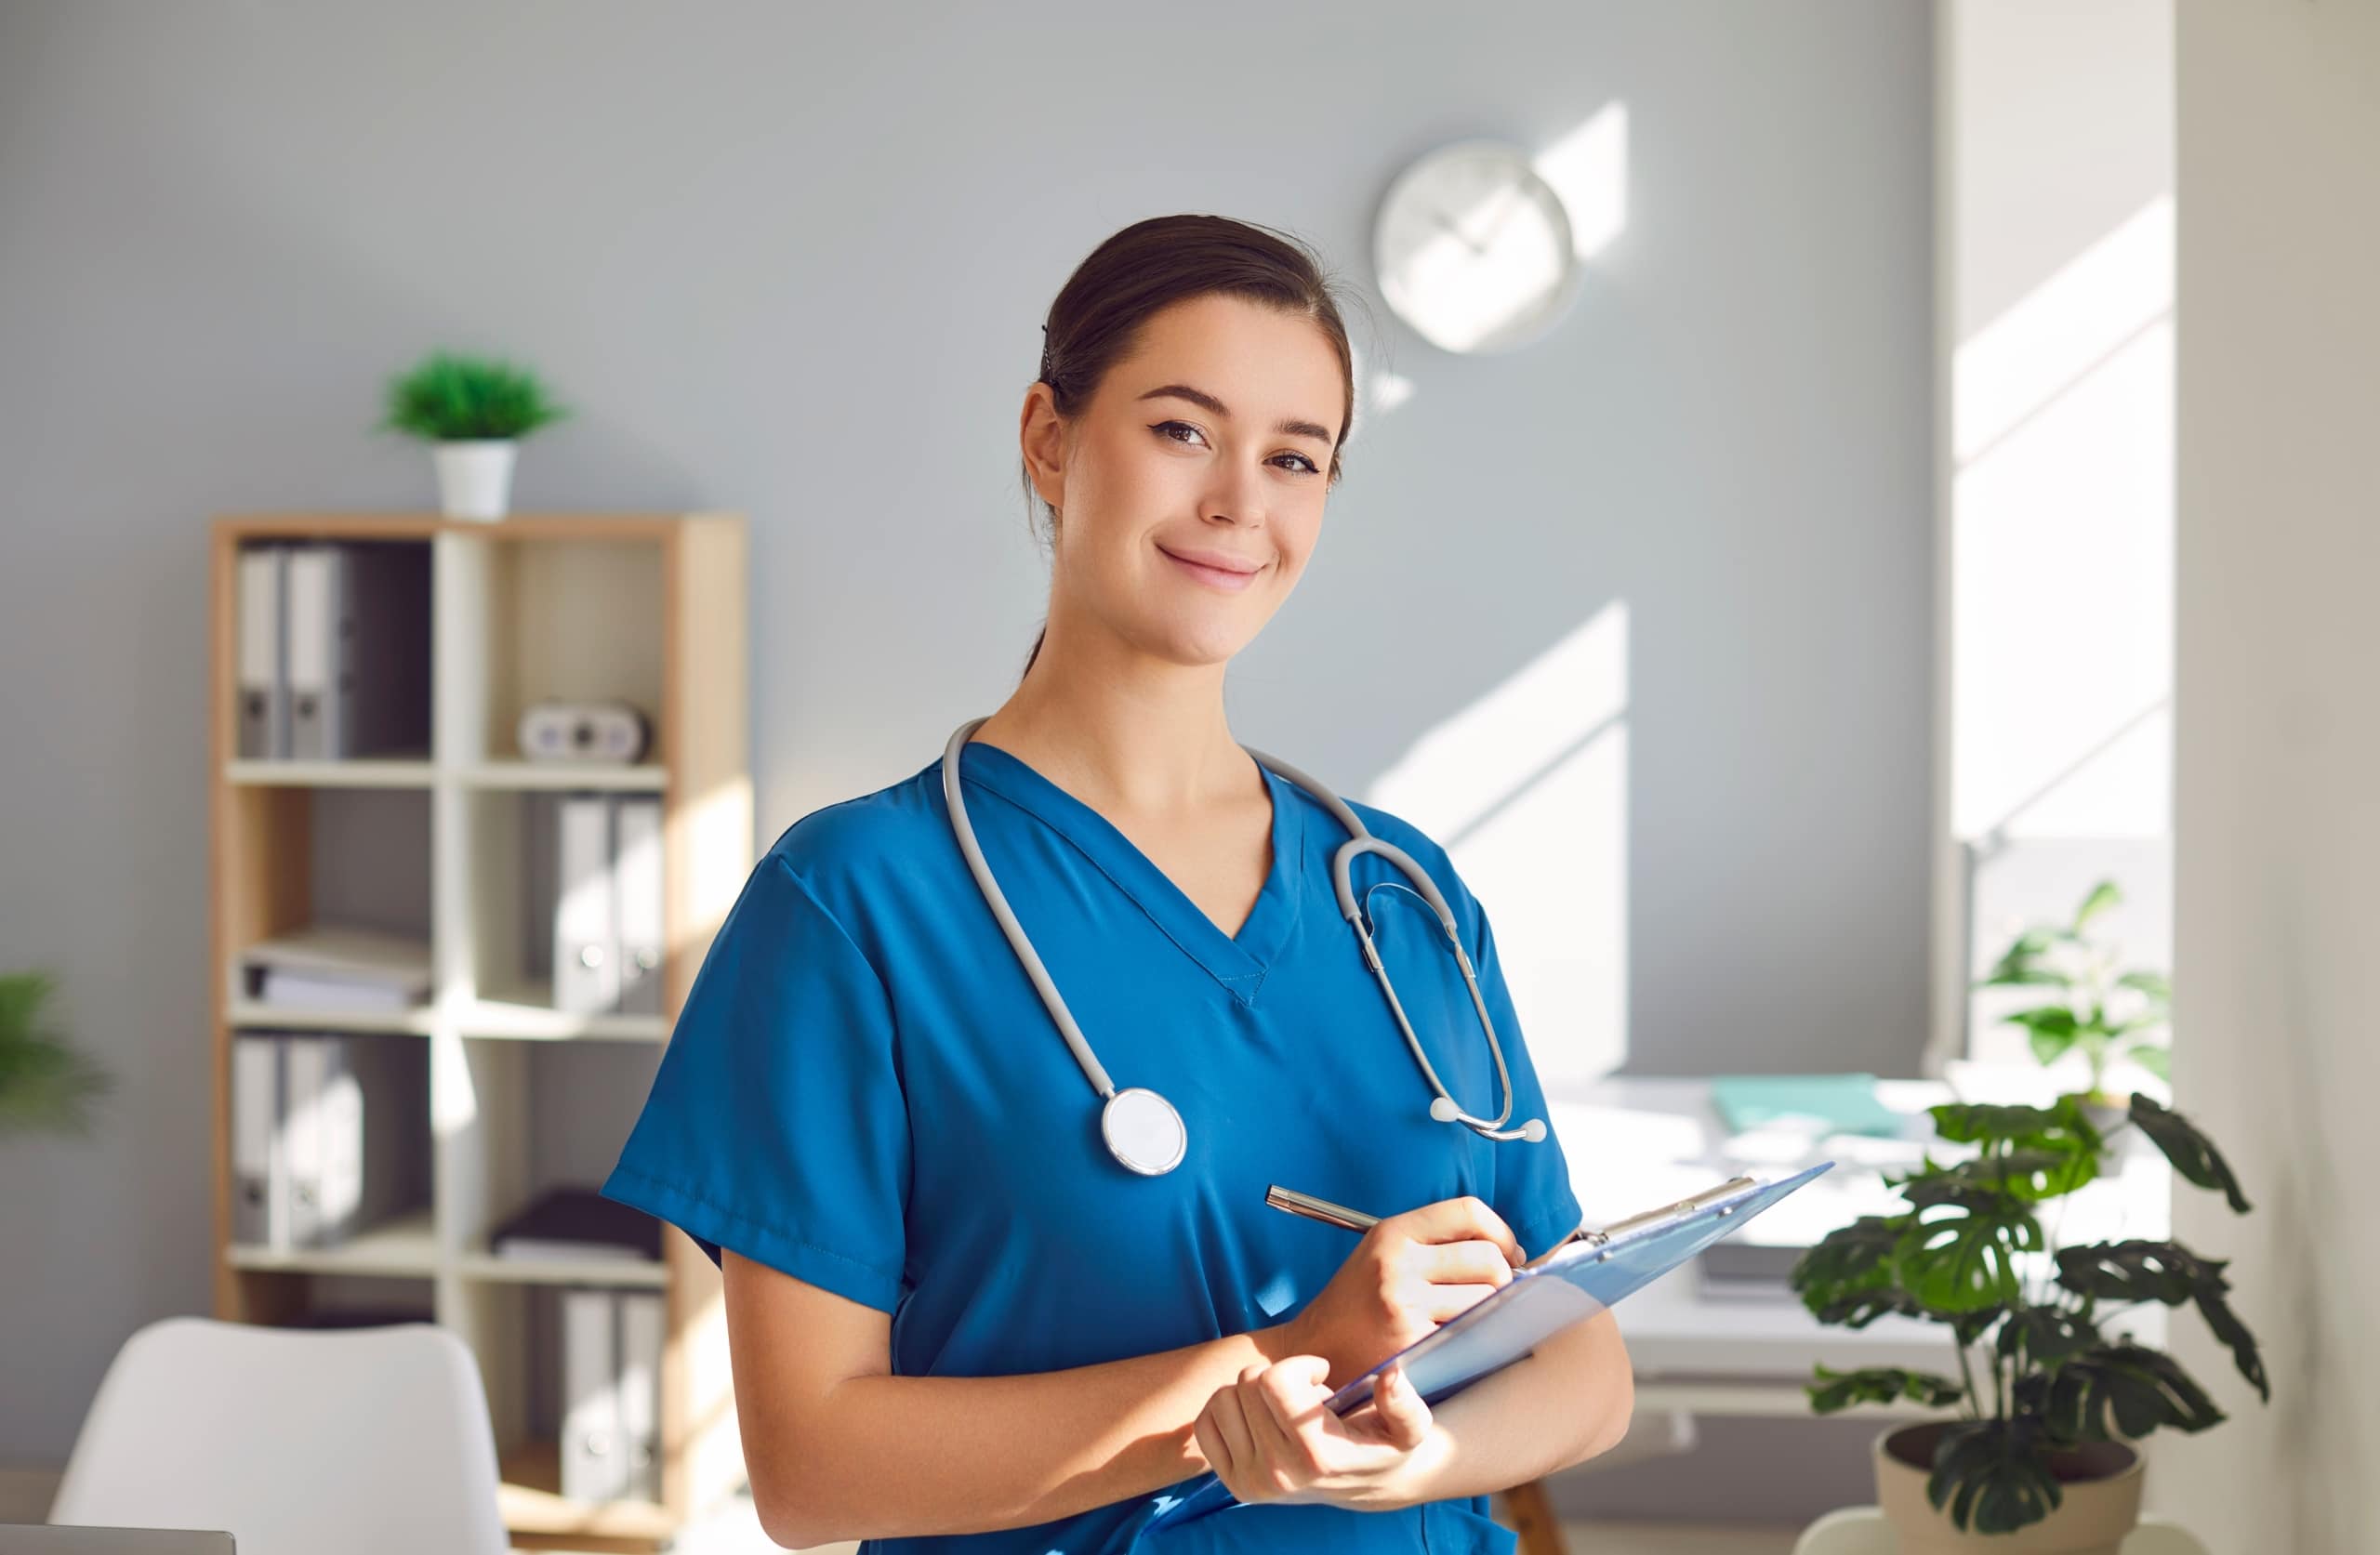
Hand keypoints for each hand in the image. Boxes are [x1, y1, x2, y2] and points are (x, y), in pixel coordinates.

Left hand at [1192, 1355, 1442, 1510]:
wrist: (1367, 1484)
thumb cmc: (1385, 1444)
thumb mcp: (1409, 1426)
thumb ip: (1404, 1402)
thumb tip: (1390, 1375)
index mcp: (1318, 1456)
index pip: (1274, 1382)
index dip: (1300, 1365)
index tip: (1320, 1374)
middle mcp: (1279, 1474)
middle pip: (1248, 1382)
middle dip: (1278, 1375)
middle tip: (1305, 1395)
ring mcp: (1251, 1483)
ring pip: (1223, 1398)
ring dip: (1253, 1393)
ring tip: (1285, 1410)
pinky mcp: (1232, 1483)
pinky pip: (1205, 1423)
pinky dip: (1228, 1410)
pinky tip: (1259, 1418)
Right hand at [1279, 1195, 1522, 1387]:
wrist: (1315, 1348)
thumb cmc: (1356, 1302)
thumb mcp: (1383, 1252)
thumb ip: (1433, 1242)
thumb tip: (1503, 1249)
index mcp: (1394, 1232)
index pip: (1469, 1211)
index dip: (1502, 1232)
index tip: (1510, 1252)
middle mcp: (1398, 1263)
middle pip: (1487, 1258)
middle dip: (1504, 1276)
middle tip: (1498, 1291)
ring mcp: (1405, 1305)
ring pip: (1485, 1299)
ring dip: (1493, 1310)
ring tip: (1478, 1316)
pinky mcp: (1411, 1344)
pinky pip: (1469, 1335)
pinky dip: (1476, 1337)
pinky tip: (1463, 1340)